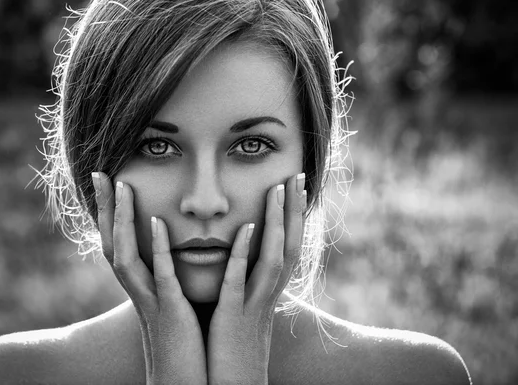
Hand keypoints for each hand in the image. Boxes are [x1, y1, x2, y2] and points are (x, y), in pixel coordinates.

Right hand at [92, 172, 207, 384]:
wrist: (181, 381)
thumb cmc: (181, 342)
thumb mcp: (170, 303)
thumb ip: (168, 278)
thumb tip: (175, 251)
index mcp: (140, 286)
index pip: (118, 242)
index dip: (110, 213)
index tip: (108, 180)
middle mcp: (137, 290)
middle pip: (111, 242)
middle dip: (105, 208)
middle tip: (99, 173)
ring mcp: (149, 300)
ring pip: (125, 255)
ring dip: (122, 220)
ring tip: (123, 186)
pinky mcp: (169, 311)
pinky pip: (159, 275)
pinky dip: (156, 247)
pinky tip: (155, 221)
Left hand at [207, 173, 305, 384]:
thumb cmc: (235, 352)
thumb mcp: (245, 313)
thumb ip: (246, 286)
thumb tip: (244, 263)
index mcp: (269, 293)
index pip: (288, 248)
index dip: (294, 218)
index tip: (295, 188)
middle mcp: (268, 296)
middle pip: (290, 246)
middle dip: (294, 211)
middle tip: (297, 176)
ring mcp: (253, 306)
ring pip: (273, 258)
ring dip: (277, 223)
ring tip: (277, 189)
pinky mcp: (232, 318)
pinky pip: (240, 281)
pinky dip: (245, 253)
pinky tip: (248, 228)